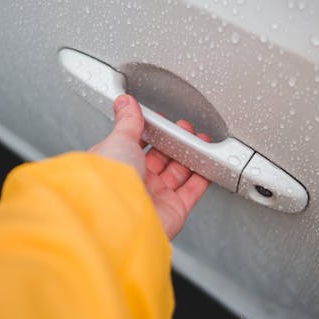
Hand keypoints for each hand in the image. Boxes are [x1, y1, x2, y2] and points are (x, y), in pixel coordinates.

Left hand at [90, 94, 210, 238]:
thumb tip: (125, 102)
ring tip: (201, 140)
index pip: (137, 144)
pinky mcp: (173, 210)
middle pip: (161, 158)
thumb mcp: (118, 139)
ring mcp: (155, 197)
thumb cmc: (110, 180)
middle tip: (186, 129)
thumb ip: (127, 121)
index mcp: (117, 163)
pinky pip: (192, 191)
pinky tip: (209, 163)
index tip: (165, 120)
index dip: (152, 132)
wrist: (121, 216)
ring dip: (190, 156)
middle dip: (175, 142)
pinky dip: (203, 177)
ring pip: (178, 173)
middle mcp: (135, 181)